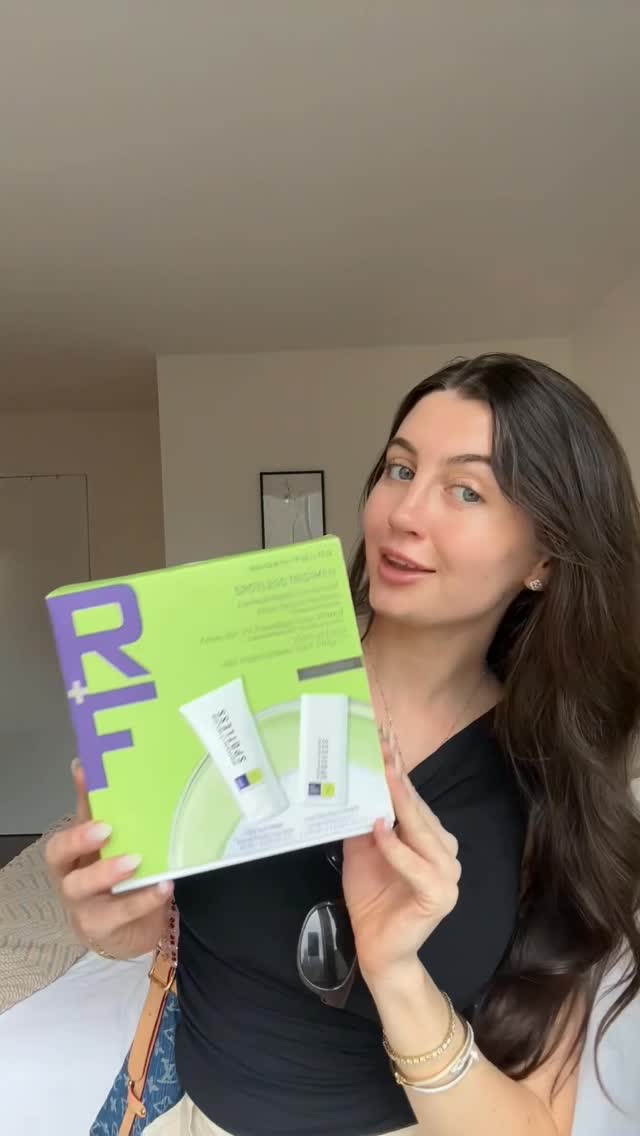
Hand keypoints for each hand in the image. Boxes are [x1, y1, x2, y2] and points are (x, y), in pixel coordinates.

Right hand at [45, 760, 171, 959]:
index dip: (73, 808)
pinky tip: (163, 885)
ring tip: (136, 859)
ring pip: (81, 888)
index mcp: (72, 856)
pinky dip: (143, 900)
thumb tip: (88, 766)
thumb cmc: (120, 881)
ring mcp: (83, 906)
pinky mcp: (103, 930)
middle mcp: (70, 879)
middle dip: (79, 840)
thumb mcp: (114, 846)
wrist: (133, 931)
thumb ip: (103, 811)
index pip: (62, 831)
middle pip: (58, 858)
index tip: (87, 780)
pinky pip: (119, 915)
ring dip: (108, 871)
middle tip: (106, 828)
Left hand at [342, 742, 460, 980]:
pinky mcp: (441, 896)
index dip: (398, 767)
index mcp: (428, 837)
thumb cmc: (371, 897)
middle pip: (419, 808)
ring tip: (384, 776)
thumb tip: (350, 781)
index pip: (412, 797)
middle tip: (382, 745)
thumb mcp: (360, 849)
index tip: (384, 737)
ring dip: (402, 804)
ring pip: (423, 831)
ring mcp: (447, 873)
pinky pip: (417, 866)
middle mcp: (444, 850)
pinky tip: (380, 829)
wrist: (377, 949)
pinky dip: (397, 848)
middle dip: (398, 776)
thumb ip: (363, 819)